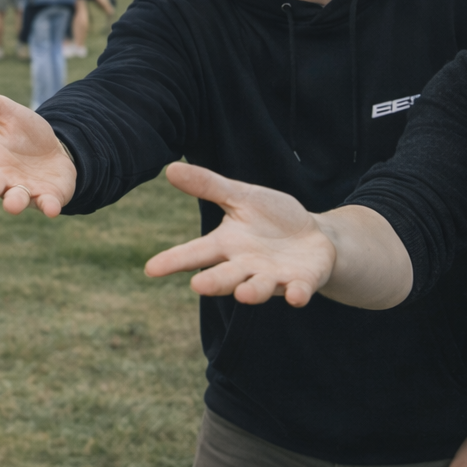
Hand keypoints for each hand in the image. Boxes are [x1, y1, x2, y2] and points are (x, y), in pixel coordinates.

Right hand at [0, 70, 75, 216]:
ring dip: (14, 202)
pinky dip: (48, 205)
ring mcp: (23, 190)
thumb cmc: (20, 134)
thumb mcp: (4, 112)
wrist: (53, 152)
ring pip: (15, 199)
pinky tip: (52, 209)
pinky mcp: (46, 197)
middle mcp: (1, 177)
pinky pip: (47, 203)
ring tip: (12, 205)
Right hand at [143, 163, 335, 305]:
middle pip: (226, 276)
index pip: (195, 253)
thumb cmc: (272, 218)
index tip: (151, 269)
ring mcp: (273, 276)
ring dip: (253, 292)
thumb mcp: (242, 197)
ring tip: (243, 294)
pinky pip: (299, 289)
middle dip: (214, 282)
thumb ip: (209, 186)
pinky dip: (298, 293)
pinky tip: (297, 297)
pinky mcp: (302, 281)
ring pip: (259, 287)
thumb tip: (171, 169)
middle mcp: (246, 266)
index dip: (174, 261)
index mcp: (227, 245)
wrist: (315, 236)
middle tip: (198, 286)